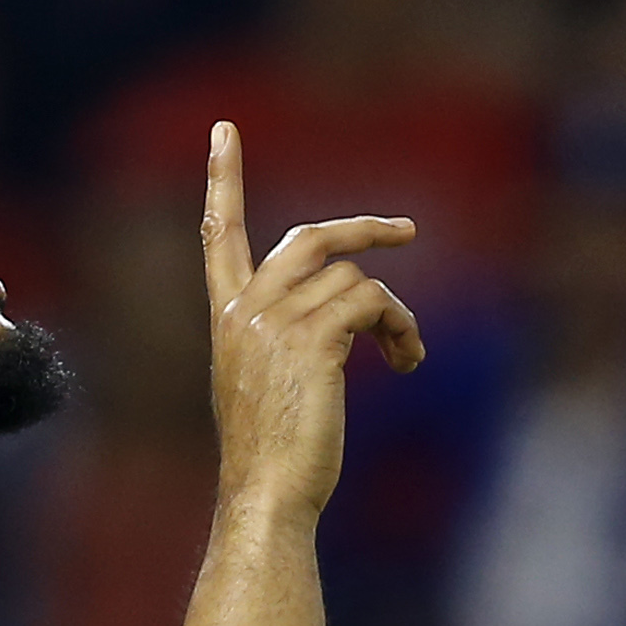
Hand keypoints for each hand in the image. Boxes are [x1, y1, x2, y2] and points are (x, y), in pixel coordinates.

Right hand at [203, 123, 425, 524]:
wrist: (266, 494)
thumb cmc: (272, 456)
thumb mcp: (267, 385)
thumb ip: (288, 337)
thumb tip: (352, 311)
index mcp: (226, 320)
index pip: (219, 236)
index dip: (224, 180)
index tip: (224, 131)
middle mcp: (244, 312)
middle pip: (309, 238)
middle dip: (362, 229)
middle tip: (406, 232)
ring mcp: (275, 323)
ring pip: (356, 279)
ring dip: (394, 313)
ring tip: (405, 353)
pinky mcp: (313, 339)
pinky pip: (373, 303)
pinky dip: (401, 327)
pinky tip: (406, 362)